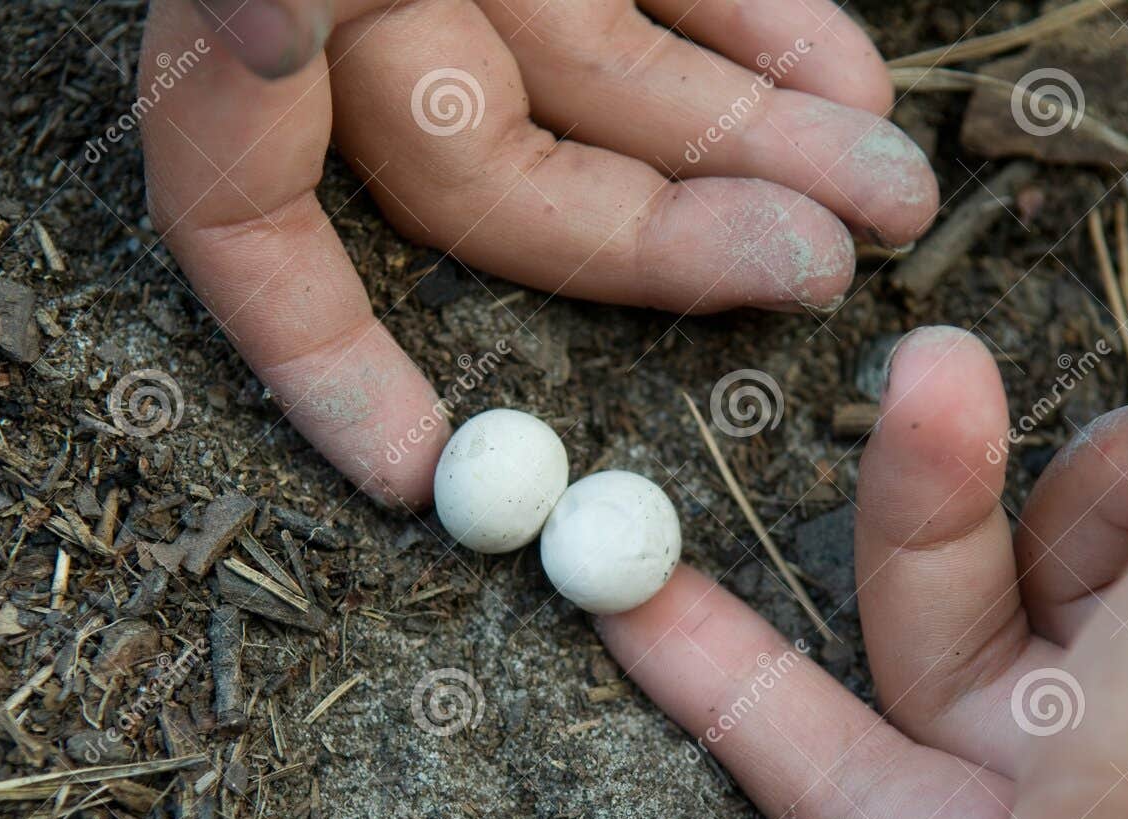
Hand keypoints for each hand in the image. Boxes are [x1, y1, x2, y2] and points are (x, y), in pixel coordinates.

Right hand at [139, 0, 937, 506]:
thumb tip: (247, 32)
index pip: (240, 211)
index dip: (313, 352)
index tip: (406, 466)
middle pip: (483, 173)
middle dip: (649, 240)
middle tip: (808, 276)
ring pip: (605, 91)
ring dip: (748, 154)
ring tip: (887, 204)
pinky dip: (761, 38)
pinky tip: (851, 88)